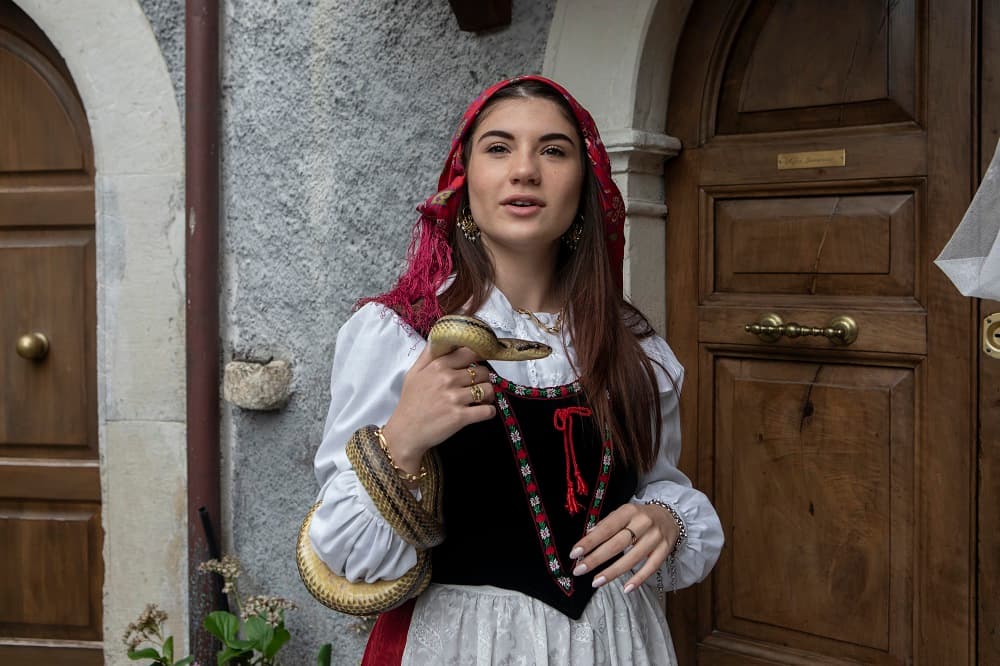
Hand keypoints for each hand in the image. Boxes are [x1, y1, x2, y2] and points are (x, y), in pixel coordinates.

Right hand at [381, 344, 494, 471]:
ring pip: (488, 390)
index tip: (476, 366)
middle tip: (476, 387)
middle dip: (483, 379)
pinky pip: (488, 410)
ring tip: (480, 400)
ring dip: (488, 396)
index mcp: (438, 366)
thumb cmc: (410, 403)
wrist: (405, 432)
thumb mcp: (413, 373)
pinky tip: (482, 412)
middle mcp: (448, 379)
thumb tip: (438, 337)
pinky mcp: (461, 417)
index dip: (477, 359)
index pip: (470, 353)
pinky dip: (489, 412)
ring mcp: (455, 398)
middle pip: (483, 372)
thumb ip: (428, 355)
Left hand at [569, 502, 678, 592]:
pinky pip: (651, 567)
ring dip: (613, 572)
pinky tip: (626, 589)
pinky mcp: (665, 549)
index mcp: (629, 511)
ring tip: (596, 582)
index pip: (606, 528)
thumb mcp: (623, 514)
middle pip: (617, 544)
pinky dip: (638, 579)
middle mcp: (643, 523)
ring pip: (632, 558)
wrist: (670, 515)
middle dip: (596, 559)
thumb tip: (588, 536)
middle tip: (580, 570)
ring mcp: (655, 537)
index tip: (575, 553)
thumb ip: (606, 524)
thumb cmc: (639, 517)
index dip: (590, 541)